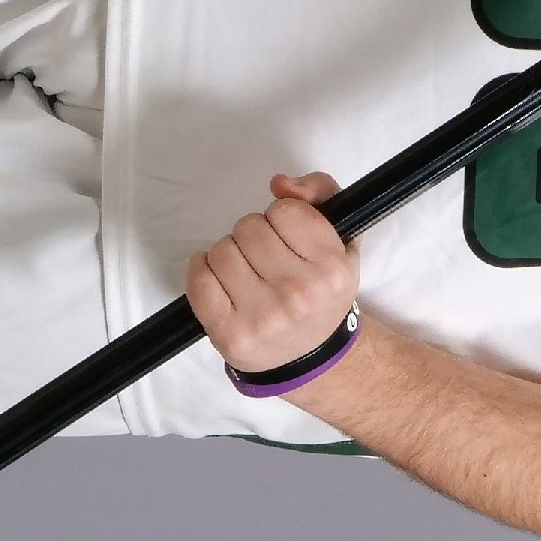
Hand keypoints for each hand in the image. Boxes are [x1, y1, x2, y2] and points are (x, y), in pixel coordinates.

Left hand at [185, 172, 360, 374]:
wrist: (312, 356)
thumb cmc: (322, 292)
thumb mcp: (342, 238)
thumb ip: (321, 193)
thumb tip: (280, 184)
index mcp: (331, 268)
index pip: (285, 210)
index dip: (282, 218)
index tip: (288, 237)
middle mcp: (299, 293)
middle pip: (249, 226)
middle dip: (254, 235)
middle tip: (266, 257)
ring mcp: (262, 316)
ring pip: (221, 250)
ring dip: (230, 254)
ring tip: (247, 273)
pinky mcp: (229, 333)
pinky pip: (198, 278)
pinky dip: (203, 271)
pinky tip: (221, 281)